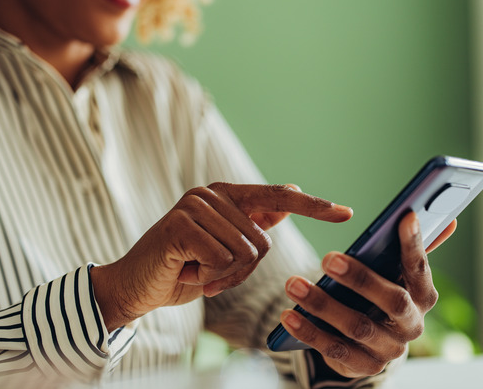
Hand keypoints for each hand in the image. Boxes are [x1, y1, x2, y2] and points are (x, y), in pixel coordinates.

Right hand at [91, 183, 351, 330]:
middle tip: (210, 274)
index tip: (346, 212)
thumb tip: (288, 199)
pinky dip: (208, 278)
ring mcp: (194, 205)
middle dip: (241, 271)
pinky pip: (221, 259)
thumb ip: (252, 223)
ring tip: (195, 270)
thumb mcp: (225, 248)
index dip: (314, 207)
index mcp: (226, 196)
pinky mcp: (179, 224)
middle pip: (262, 242)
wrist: (136, 287)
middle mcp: (211, 194)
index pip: (278, 198)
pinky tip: (186, 271)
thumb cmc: (183, 269)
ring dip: (223, 276)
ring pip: (244, 253)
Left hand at [280, 212, 455, 378]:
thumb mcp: (396, 273)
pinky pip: (334, 350)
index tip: (405, 217)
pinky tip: (288, 315)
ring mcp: (388, 349)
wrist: (372, 345)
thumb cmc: (382, 295)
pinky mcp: (363, 366)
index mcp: (423, 296)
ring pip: (357, 326)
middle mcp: (412, 325)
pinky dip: (309, 331)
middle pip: (392, 301)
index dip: (415, 244)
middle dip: (360, 278)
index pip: (420, 268)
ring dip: (322, 304)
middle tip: (328, 258)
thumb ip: (416, 247)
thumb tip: (449, 218)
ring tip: (293, 283)